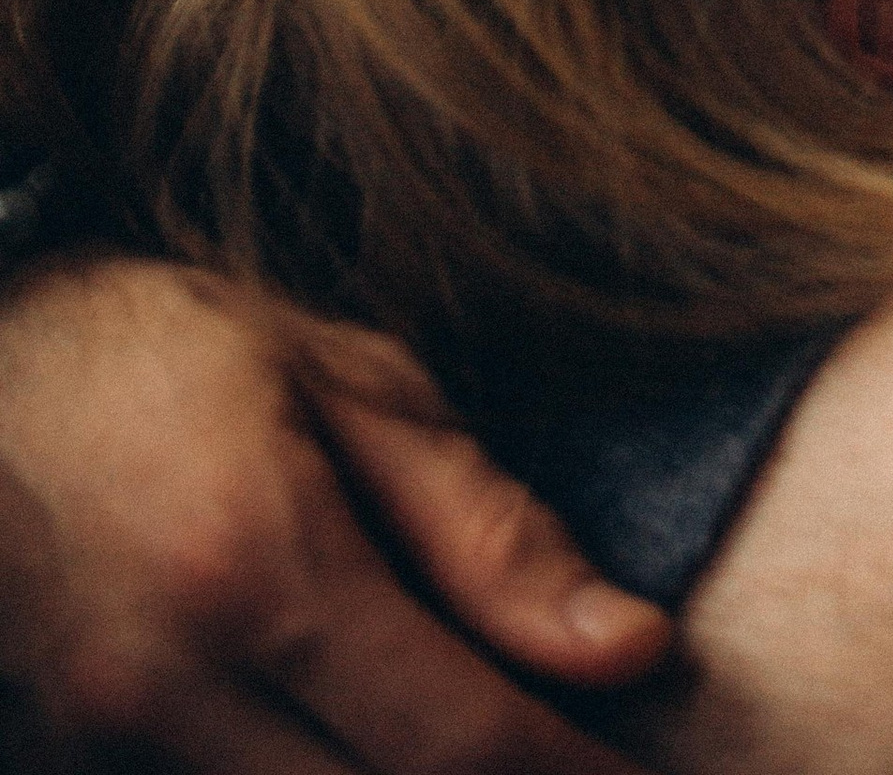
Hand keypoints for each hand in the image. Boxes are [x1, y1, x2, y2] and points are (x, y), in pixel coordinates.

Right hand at [0, 254, 668, 768]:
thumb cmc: (177, 347)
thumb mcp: (356, 387)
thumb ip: (490, 531)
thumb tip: (630, 645)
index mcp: (260, 568)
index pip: (458, 737)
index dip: (572, 774)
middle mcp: (171, 684)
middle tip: (579, 759)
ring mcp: (106, 744)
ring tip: (482, 736)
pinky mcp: (74, 766)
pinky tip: (372, 737)